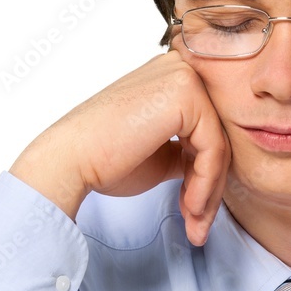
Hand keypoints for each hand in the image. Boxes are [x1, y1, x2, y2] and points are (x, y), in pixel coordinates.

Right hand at [9, 51, 229, 244]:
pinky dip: (206, 183)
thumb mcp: (160, 154)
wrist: (70, 161)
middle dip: (211, 186)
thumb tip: (214, 166)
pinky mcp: (186, 94)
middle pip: (218, 136)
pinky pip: (214, 148)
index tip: (196, 209)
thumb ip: (188, 151)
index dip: (206, 175)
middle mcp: (180, 68)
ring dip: (209, 191)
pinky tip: (190, 205)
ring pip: (220, 145)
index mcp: (171, 77)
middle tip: (200, 223)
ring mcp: (184, 77)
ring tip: (194, 221)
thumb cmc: (104, 159)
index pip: (208, 129)